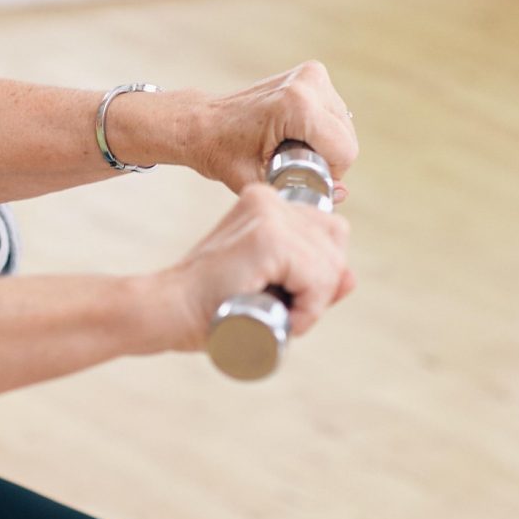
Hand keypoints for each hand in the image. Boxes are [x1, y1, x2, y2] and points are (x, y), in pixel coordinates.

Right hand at [149, 183, 354, 352]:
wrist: (168, 311)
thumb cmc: (212, 304)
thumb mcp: (270, 287)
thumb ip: (312, 280)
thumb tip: (351, 277)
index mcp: (267, 203)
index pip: (329, 232)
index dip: (319, 272)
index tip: (288, 297)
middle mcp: (269, 200)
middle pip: (336, 243)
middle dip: (321, 286)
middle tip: (286, 311)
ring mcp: (269, 216)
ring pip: (330, 264)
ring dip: (314, 303)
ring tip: (281, 317)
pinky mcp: (267, 239)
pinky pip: (317, 278)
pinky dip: (309, 308)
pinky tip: (286, 318)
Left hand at [182, 62, 356, 195]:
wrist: (203, 122)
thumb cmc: (222, 152)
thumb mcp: (257, 181)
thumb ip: (301, 192)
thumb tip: (340, 192)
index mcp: (297, 105)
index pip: (344, 151)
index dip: (329, 174)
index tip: (301, 177)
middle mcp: (309, 82)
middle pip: (346, 138)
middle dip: (328, 159)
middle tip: (293, 165)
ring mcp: (311, 73)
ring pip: (343, 125)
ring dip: (326, 144)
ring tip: (291, 149)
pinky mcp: (311, 73)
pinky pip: (334, 113)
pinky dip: (323, 129)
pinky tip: (296, 135)